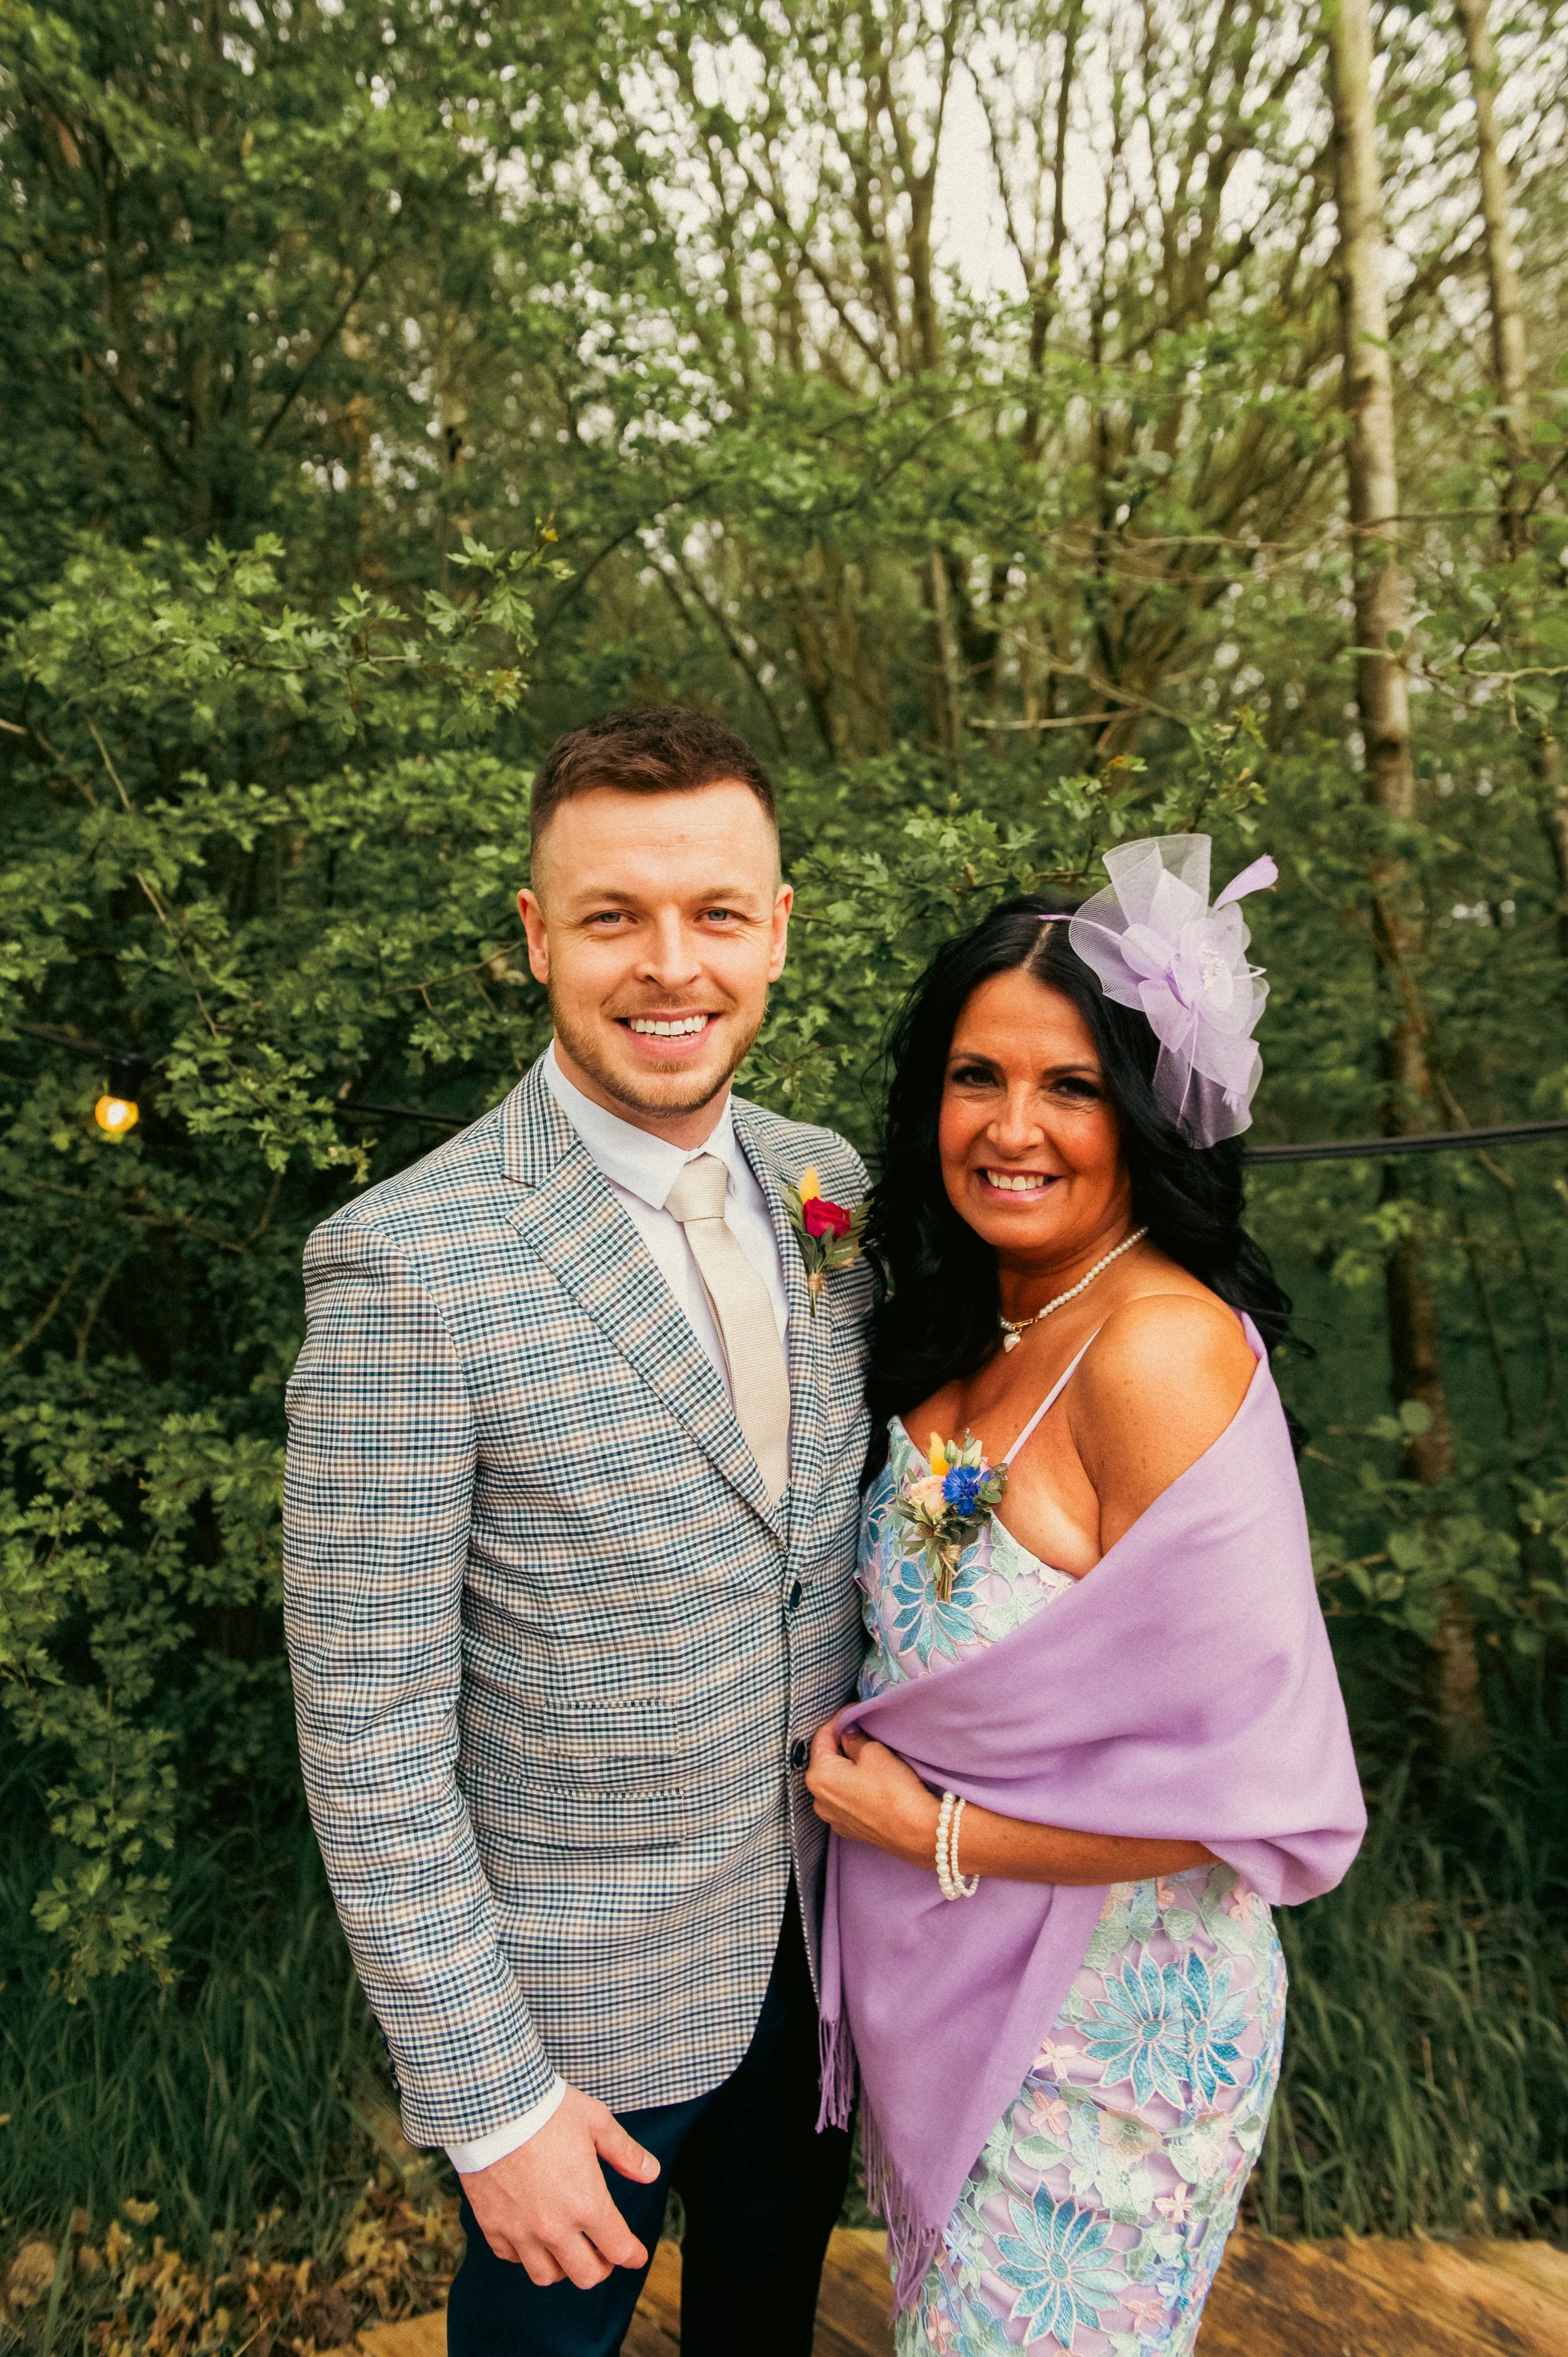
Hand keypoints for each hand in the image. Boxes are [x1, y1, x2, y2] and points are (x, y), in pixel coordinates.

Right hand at [459, 2083, 660, 2287]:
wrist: (492, 2105)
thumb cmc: (548, 2109)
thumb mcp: (597, 2122)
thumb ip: (626, 2153)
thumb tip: (651, 2173)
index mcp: (587, 2203)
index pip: (619, 2249)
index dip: (633, 2256)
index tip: (636, 2255)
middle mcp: (555, 2227)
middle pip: (586, 2275)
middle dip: (602, 2268)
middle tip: (604, 2254)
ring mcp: (520, 2231)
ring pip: (546, 2275)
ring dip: (563, 2268)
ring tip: (568, 2250)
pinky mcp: (492, 2226)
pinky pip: (512, 2257)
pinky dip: (525, 2254)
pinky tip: (532, 2235)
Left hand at [806, 1718, 940, 1865]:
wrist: (916, 1832)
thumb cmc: (893, 1789)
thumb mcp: (873, 1751)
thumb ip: (854, 1739)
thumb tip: (848, 1735)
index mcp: (818, 1776)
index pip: (822, 1737)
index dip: (840, 1720)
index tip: (854, 1711)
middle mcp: (818, 1800)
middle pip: (826, 1761)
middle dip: (842, 1745)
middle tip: (863, 1732)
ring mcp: (833, 1818)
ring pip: (836, 1781)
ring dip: (848, 1767)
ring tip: (870, 1756)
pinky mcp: (849, 1829)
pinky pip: (846, 1799)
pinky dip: (854, 1787)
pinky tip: (873, 1782)